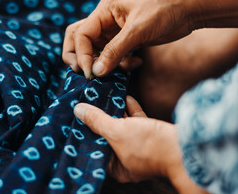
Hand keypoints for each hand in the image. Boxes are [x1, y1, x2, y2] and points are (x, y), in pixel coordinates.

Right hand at [63, 0, 191, 77]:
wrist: (188, 11)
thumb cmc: (163, 11)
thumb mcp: (137, 31)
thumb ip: (114, 51)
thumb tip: (96, 72)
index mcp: (103, 11)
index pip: (81, 34)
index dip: (81, 54)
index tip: (90, 72)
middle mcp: (104, 21)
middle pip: (79, 41)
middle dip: (81, 58)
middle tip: (88, 74)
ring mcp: (113, 33)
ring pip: (95, 52)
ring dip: (104, 64)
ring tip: (121, 68)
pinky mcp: (124, 42)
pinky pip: (112, 57)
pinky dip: (120, 64)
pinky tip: (136, 62)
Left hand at [73, 96, 207, 192]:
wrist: (187, 147)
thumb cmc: (150, 146)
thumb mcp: (118, 131)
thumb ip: (97, 120)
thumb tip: (78, 110)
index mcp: (117, 166)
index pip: (96, 147)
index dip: (86, 132)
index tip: (77, 118)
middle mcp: (127, 159)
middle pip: (109, 136)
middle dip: (100, 119)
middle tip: (88, 104)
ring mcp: (141, 147)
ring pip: (123, 127)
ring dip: (116, 111)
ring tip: (104, 97)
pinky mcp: (152, 136)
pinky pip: (137, 122)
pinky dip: (131, 110)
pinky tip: (125, 97)